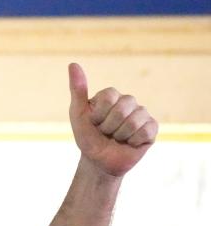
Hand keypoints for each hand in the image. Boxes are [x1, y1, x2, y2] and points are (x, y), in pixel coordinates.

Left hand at [68, 63, 157, 177]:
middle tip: (105, 133)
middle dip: (108, 127)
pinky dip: (133, 142)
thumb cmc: (87, 137)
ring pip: (134, 121)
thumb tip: (73, 64)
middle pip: (122, 108)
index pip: (109, 97)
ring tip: (116, 138)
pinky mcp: (152, 128)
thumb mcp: (77, 114)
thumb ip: (77, 90)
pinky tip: (130, 143)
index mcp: (111, 96)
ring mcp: (142, 114)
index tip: (93, 122)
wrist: (99, 162)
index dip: (98, 114)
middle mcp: (128, 102)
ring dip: (120, 136)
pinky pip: (146, 131)